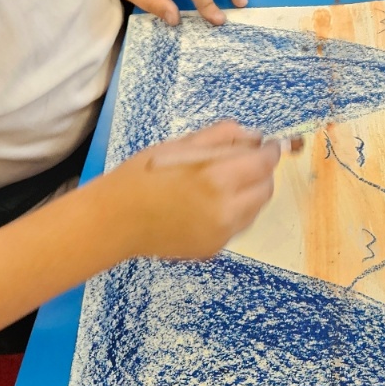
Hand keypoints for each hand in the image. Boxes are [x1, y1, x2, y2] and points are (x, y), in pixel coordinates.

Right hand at [111, 122, 279, 259]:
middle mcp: (225, 211)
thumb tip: (254, 136)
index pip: (263, 163)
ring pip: (255, 209)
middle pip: (266, 189)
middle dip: (261, 173)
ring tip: (223, 182)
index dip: (269, 151)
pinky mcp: (214, 249)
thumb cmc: (141, 177)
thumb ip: (221, 137)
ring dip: (250, 193)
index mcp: (216, 179)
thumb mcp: (180, 145)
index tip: (268, 144)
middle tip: (244, 161)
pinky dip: (235, 211)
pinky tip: (210, 203)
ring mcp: (221, 234)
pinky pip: (238, 225)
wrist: (115, 222)